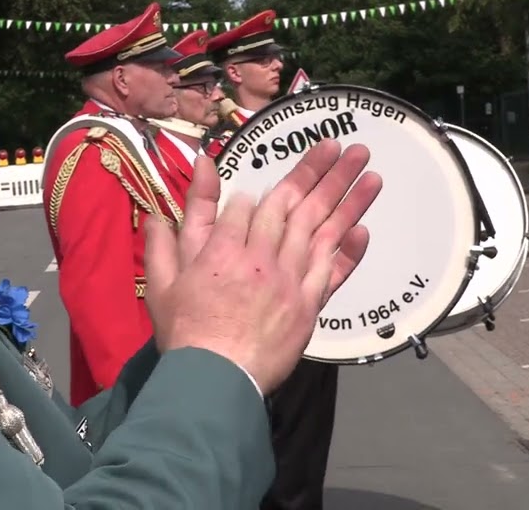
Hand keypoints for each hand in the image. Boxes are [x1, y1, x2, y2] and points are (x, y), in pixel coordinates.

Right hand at [143, 139, 381, 393]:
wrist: (214, 382)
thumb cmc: (185, 335)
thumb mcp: (162, 281)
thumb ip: (166, 236)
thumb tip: (162, 206)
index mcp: (223, 250)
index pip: (247, 206)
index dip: (254, 198)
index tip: (259, 193)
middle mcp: (261, 258)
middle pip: (293, 204)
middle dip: (318, 170)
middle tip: (342, 144)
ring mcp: (290, 281)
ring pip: (321, 228)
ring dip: (346, 196)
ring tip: (366, 167)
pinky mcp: (309, 306)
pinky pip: (334, 270)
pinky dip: (349, 248)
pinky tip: (363, 224)